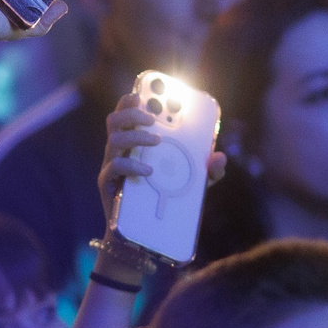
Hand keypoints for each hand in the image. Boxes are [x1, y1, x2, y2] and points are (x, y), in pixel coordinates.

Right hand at [97, 90, 226, 217]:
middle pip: (115, 120)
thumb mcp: (193, 185)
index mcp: (134, 142)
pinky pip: (114, 167)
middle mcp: (120, 150)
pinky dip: (131, 165)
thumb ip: (208, 170)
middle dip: (131, 112)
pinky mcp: (108, 184)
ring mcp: (112, 165)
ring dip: (136, 136)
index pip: (127, 112)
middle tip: (152, 118)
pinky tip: (148, 170)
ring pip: (114, 139)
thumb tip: (219, 157)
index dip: (132, 99)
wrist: (141, 235)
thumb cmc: (163, 201)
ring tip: (157, 141)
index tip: (143, 91)